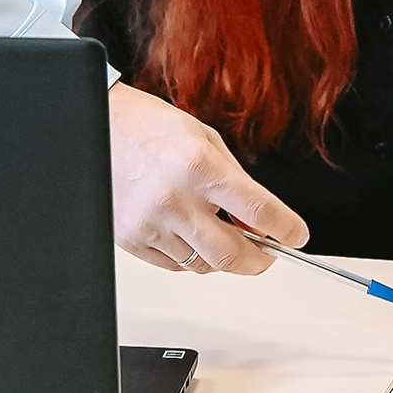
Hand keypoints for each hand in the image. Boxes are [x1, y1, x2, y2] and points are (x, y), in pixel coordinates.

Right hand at [107, 83, 308, 274]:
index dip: (287, 229)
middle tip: (267, 253)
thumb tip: (258, 219)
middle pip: (232, 255)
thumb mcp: (204, 138)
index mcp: (200, 167)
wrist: (95, 127)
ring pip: (203, 266)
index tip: (296, 235)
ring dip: (222, 257)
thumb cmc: (149, 126)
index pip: (259, 211)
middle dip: (260, 261)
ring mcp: (151, 224)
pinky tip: (190, 234)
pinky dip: (191, 257)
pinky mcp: (130, 240)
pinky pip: (173, 266)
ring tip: (221, 234)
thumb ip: (235, 179)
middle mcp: (175, 200)